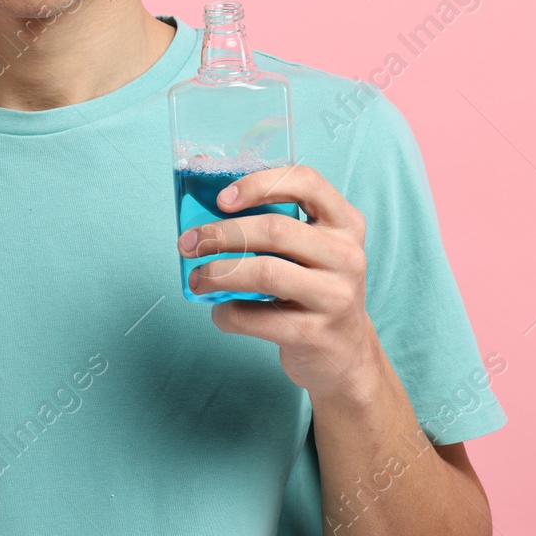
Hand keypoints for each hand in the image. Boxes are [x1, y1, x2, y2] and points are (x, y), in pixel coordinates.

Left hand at [177, 164, 383, 405]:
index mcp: (345, 222)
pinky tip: (220, 311)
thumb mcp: (311, 249)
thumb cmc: (313, 288)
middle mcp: (346, 255)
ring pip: (265, 273)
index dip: (258, 184)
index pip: (305, 182)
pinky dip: (227, 313)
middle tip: (188, 243)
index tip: (221, 199)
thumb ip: (273, 224)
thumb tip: (204, 198)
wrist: (345, 353)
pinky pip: (255, 317)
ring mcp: (334, 296)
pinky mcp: (314, 334)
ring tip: (196, 279)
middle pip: (275, 230)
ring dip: (218, 273)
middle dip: (220, 234)